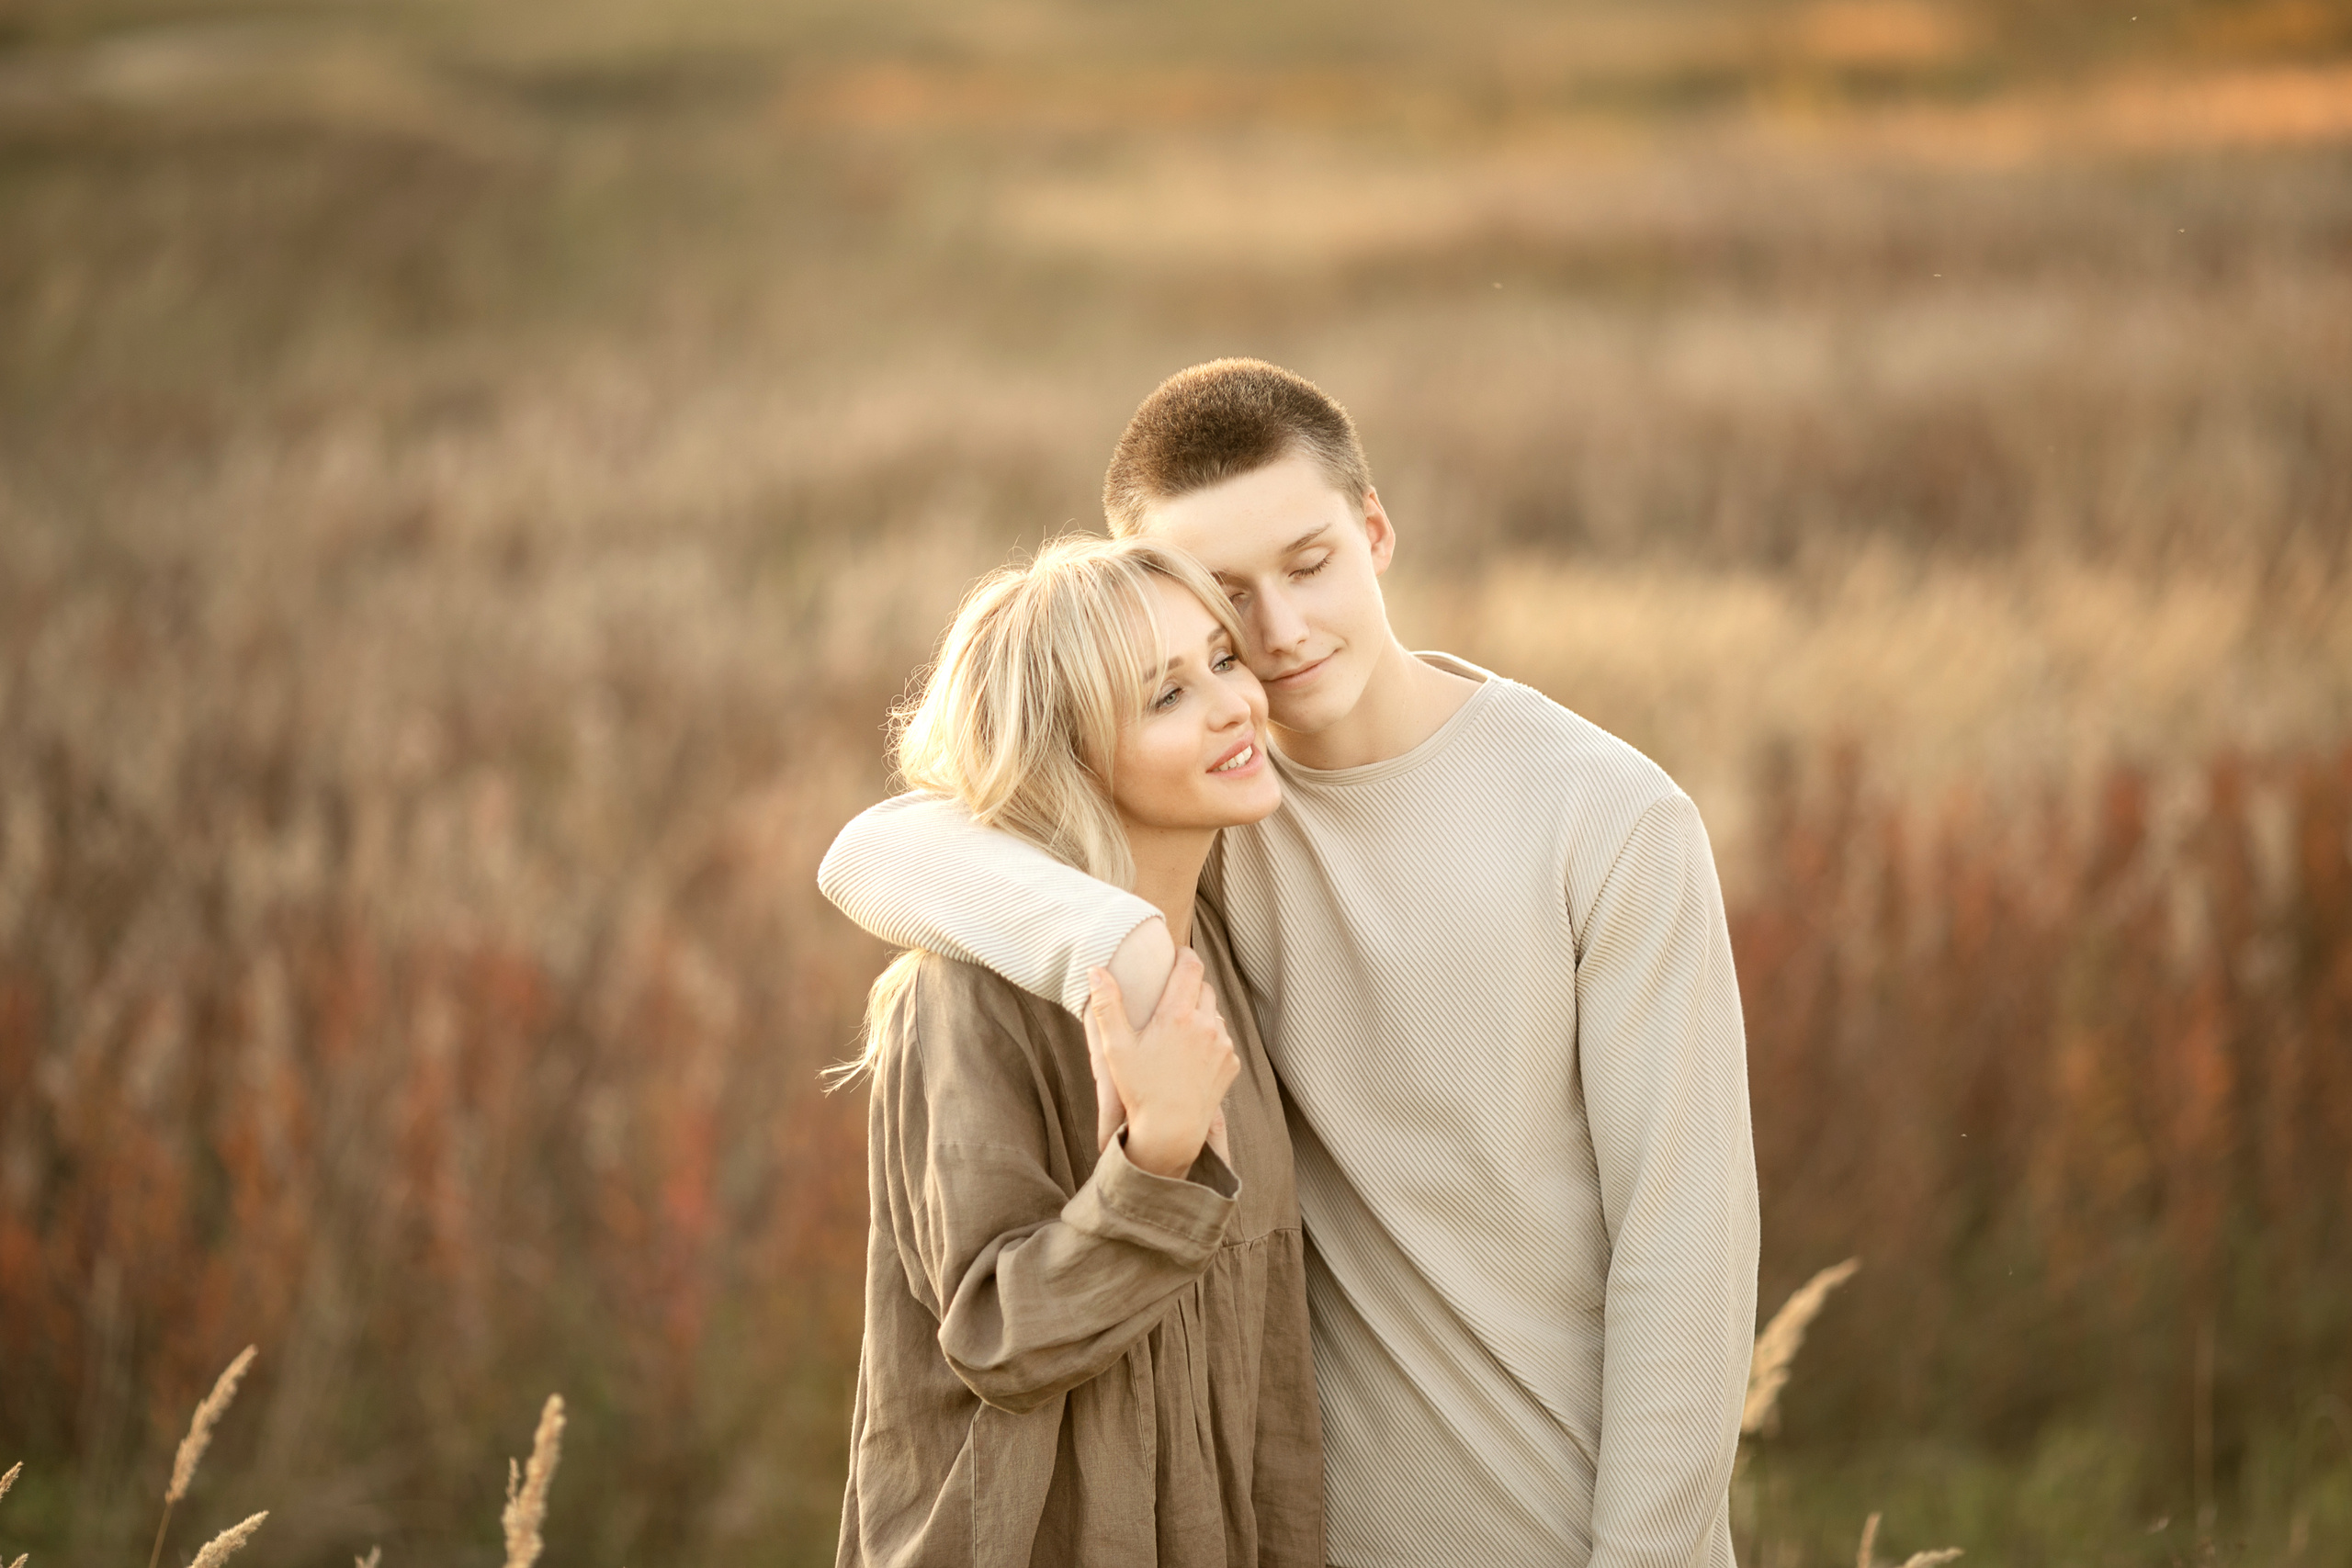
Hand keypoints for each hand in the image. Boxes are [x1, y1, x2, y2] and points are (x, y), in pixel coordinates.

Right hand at [1084, 950, 1238, 1178]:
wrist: (1170, 1132)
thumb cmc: (1139, 1089)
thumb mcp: (1115, 1048)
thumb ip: (1107, 1005)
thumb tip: (1096, 969)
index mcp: (1178, 1014)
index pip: (1191, 966)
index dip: (1184, 955)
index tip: (1176, 955)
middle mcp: (1206, 1025)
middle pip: (1204, 988)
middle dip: (1190, 987)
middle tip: (1171, 997)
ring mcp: (1222, 1045)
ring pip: (1215, 1014)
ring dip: (1201, 1015)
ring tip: (1178, 1030)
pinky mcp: (1231, 1063)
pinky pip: (1222, 1040)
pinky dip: (1210, 1041)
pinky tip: (1190, 1055)